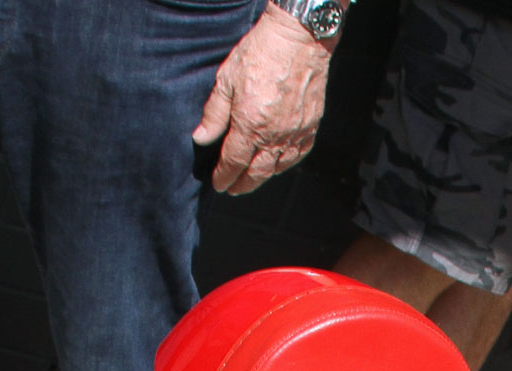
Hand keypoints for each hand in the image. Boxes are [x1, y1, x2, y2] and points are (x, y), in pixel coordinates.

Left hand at [193, 4, 332, 196]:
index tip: (218, 183)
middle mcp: (273, 136)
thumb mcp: (227, 79)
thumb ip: (214, 113)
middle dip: (242, 184)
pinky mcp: (309, 129)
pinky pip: (296, 157)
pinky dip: (284, 164)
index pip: (233, 162)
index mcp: (250, 125)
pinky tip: (276, 163)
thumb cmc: (260, 53)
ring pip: (276, 169)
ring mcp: (294, 135)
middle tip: (233, 188)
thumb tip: (201, 139)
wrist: (297, 40)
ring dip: (262, 177)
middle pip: (256, 173)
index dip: (224, 176)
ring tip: (252, 177)